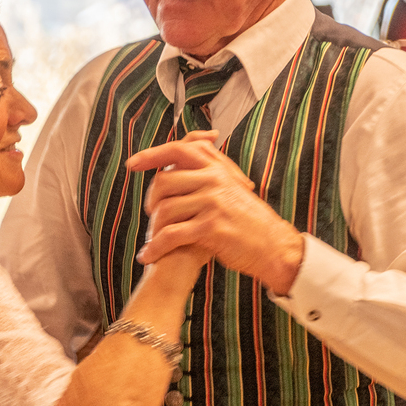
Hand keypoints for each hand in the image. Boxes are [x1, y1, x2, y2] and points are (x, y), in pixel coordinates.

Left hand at [126, 133, 302, 292]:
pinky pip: (171, 234)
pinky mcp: (210, 227)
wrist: (273, 247)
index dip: (152, 155)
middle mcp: (214, 181)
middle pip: (164, 181)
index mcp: (218, 169)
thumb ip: (211, 171)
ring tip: (152, 240)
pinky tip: (148, 256)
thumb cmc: (249, 220)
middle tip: (151, 215)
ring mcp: (212, 203)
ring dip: (153, 228)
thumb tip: (189, 156)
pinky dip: (155, 247)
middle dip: (151, 200)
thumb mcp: (233, 187)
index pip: (178, 150)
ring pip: (165, 209)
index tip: (133, 164)